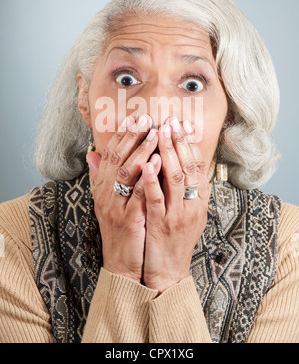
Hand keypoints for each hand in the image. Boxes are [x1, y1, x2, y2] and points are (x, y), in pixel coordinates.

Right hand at [87, 114, 160, 282]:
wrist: (121, 263)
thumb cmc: (120, 229)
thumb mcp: (108, 201)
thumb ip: (102, 176)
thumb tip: (92, 153)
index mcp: (102, 188)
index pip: (110, 154)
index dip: (122, 134)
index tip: (136, 117)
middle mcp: (106, 194)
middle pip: (117, 158)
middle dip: (132, 136)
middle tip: (146, 118)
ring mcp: (116, 206)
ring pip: (126, 173)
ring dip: (141, 150)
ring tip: (155, 133)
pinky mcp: (129, 219)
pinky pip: (138, 194)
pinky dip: (148, 177)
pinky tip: (159, 161)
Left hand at [142, 118, 208, 292]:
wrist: (167, 270)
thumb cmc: (172, 237)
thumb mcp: (182, 211)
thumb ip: (178, 187)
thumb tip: (171, 162)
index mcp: (198, 200)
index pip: (197, 164)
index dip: (189, 142)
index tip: (182, 123)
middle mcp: (192, 204)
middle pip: (189, 166)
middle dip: (179, 141)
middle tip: (171, 120)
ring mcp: (177, 214)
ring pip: (176, 177)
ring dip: (168, 153)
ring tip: (160, 132)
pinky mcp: (162, 224)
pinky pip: (157, 198)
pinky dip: (153, 180)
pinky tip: (147, 163)